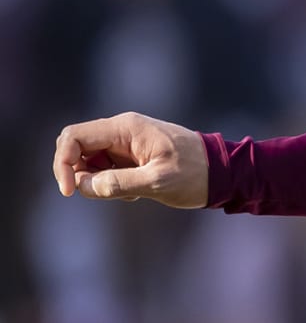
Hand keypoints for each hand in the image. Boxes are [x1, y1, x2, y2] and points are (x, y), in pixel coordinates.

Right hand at [52, 112, 209, 208]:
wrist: (225, 172)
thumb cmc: (196, 174)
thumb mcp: (158, 182)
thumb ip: (119, 183)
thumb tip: (84, 186)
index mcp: (126, 128)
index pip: (73, 137)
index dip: (63, 163)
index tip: (70, 191)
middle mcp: (122, 130)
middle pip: (76, 147)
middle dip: (78, 173)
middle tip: (103, 193)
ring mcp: (126, 142)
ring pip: (90, 160)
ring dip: (99, 181)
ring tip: (132, 192)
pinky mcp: (132, 155)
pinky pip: (107, 168)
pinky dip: (112, 183)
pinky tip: (138, 191)